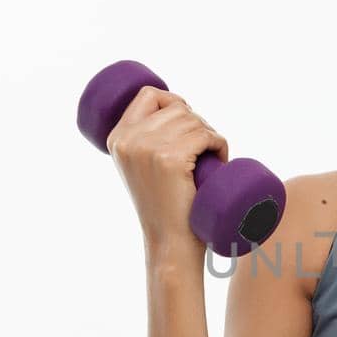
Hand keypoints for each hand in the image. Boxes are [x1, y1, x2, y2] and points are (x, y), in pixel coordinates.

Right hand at [105, 86, 228, 262]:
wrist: (169, 242)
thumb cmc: (164, 206)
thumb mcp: (142, 167)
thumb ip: (146, 140)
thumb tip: (176, 107)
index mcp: (117, 138)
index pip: (148, 94)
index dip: (174, 102)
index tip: (188, 124)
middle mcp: (128, 140)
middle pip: (176, 107)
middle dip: (198, 123)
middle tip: (205, 150)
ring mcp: (147, 148)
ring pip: (193, 120)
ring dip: (210, 135)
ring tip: (211, 158)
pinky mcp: (170, 159)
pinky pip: (206, 135)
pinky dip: (219, 144)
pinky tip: (219, 160)